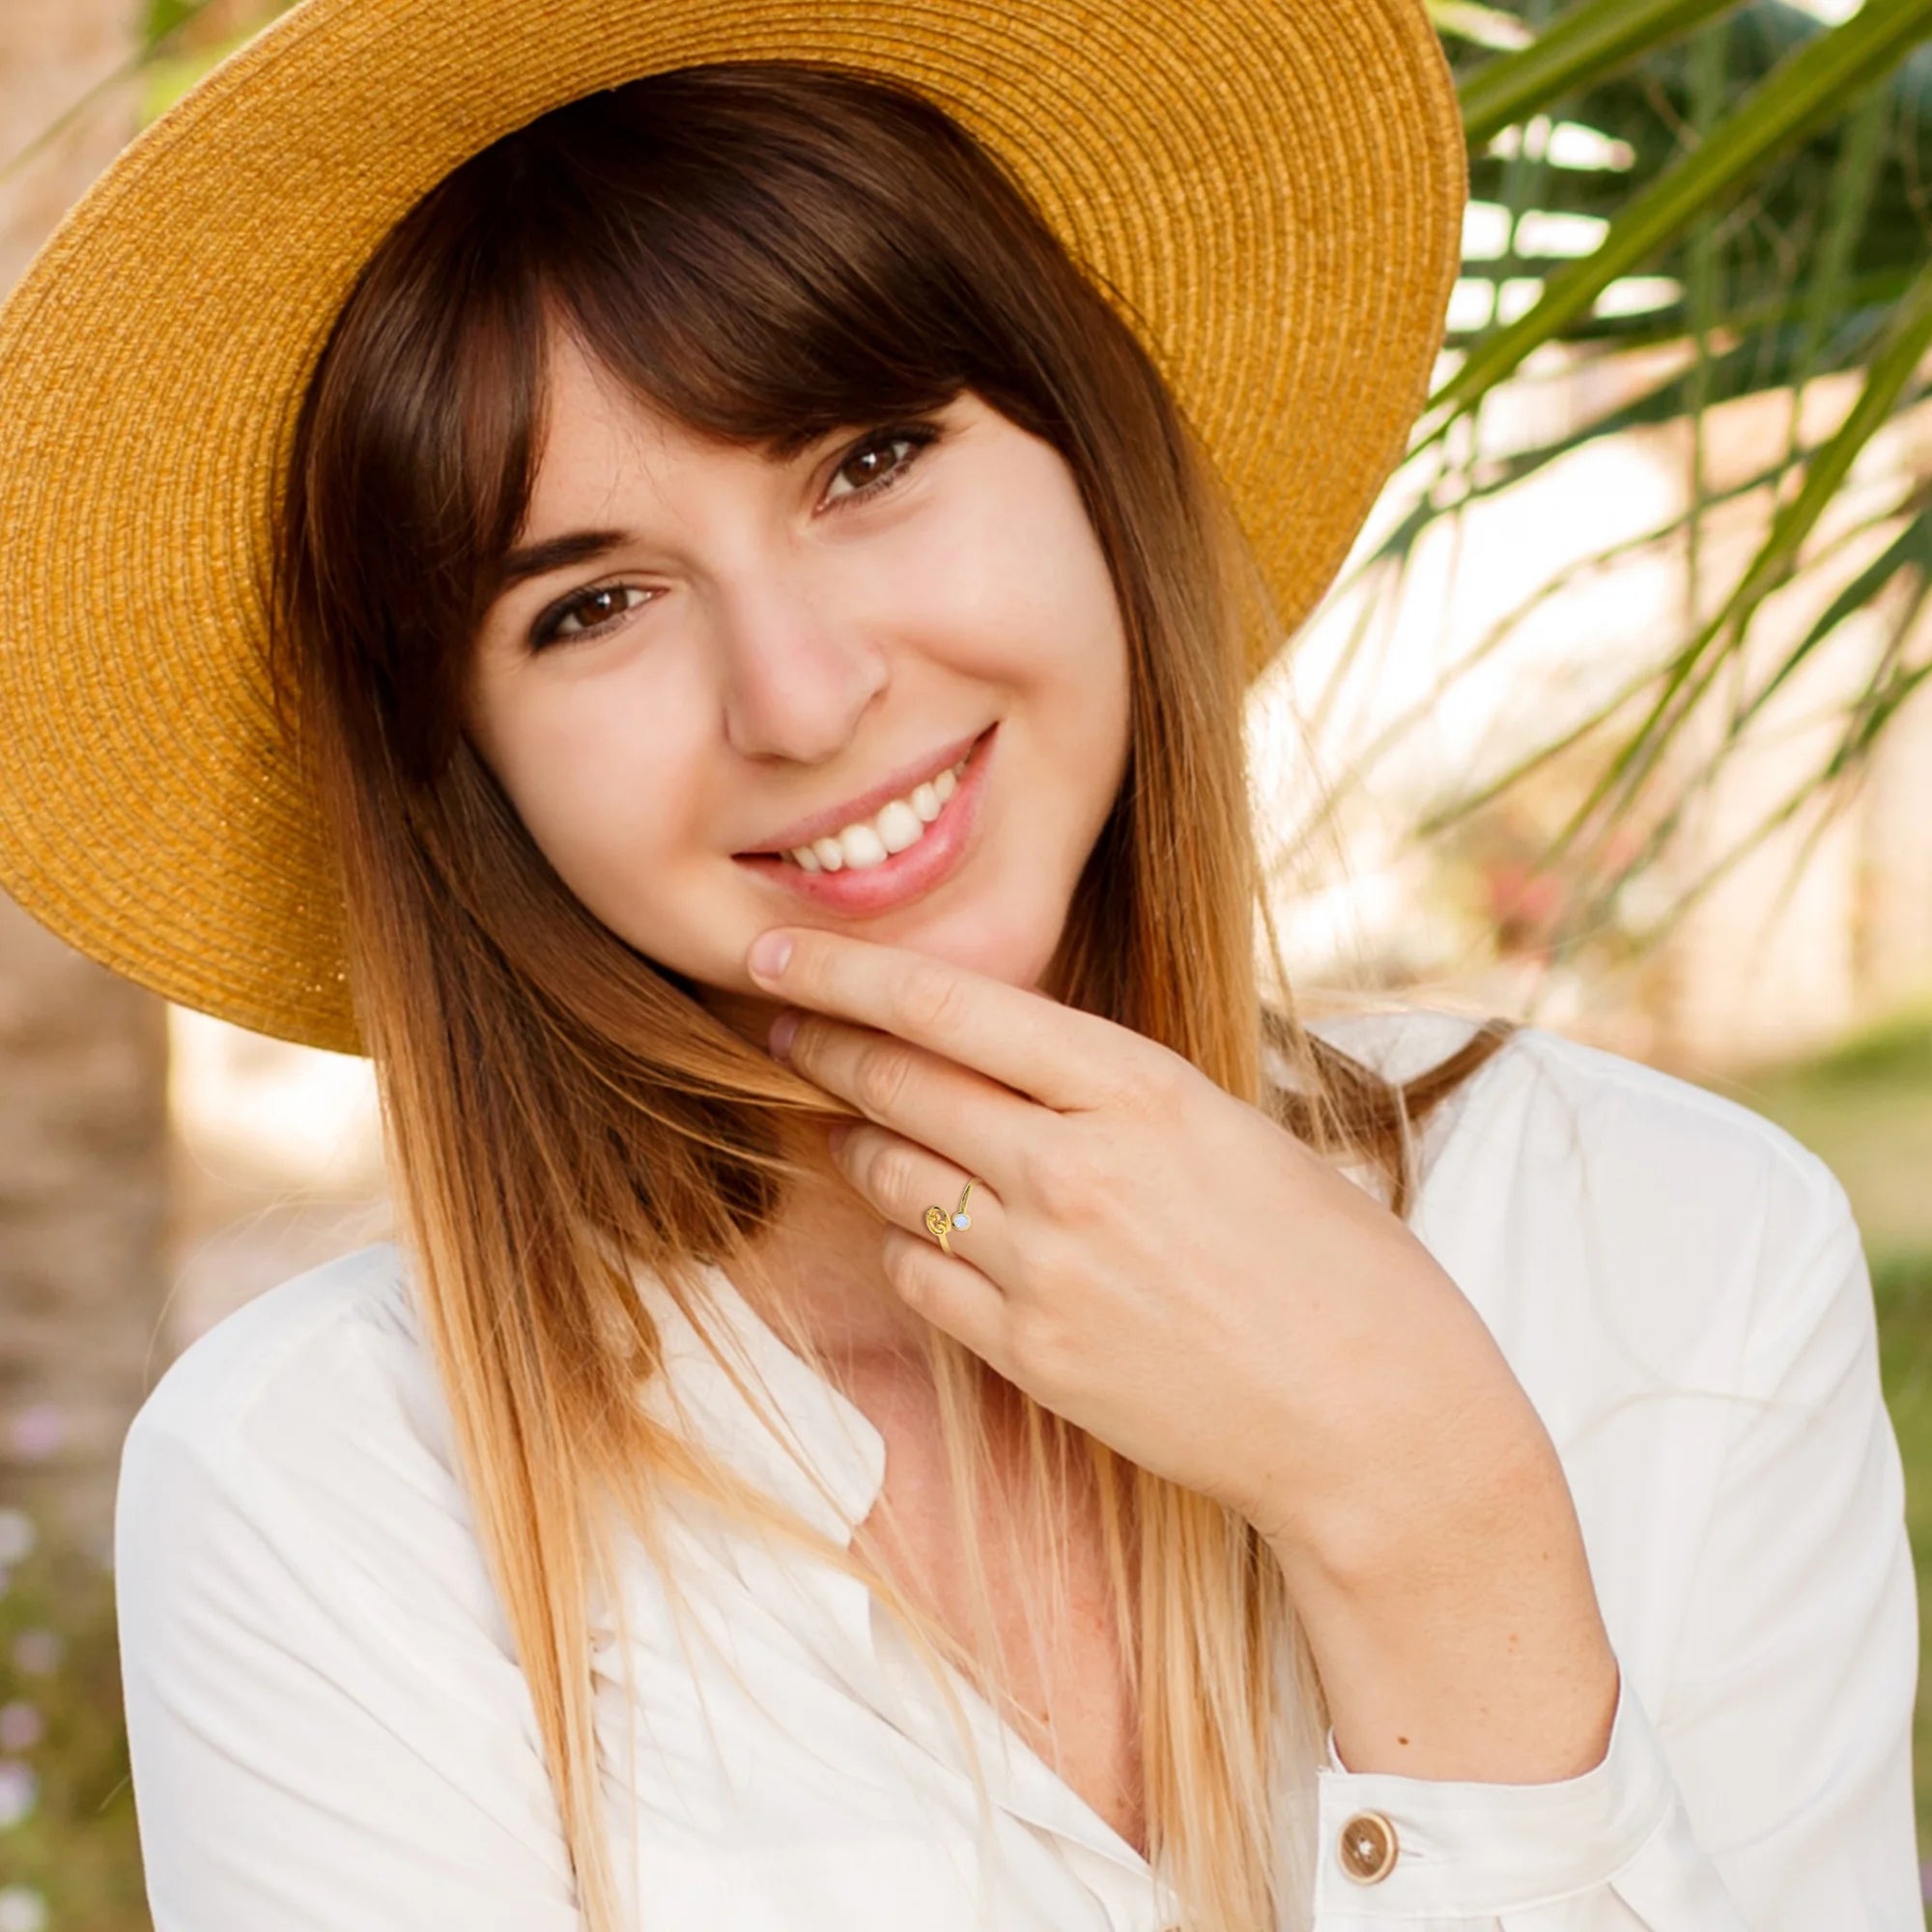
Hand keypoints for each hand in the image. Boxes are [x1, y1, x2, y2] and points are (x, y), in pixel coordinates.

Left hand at [746, 924, 1540, 1560]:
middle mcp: (1075, 1168)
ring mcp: (1045, 1266)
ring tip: (864, 1129)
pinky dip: (903, 1241)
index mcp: (1140, 1090)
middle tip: (779, 1029)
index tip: (774, 956)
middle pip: (899, 1086)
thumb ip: (1112, 1093)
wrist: (1376, 1419)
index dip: (843, 976)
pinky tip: (923, 1230)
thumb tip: (1011, 1059)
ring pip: (892, 1179)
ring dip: (864, 1145)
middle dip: (822, 1048)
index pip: (951, 1010)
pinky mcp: (1030, 1355)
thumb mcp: (1232, 1129)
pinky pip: (914, 1275)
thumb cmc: (1333, 1260)